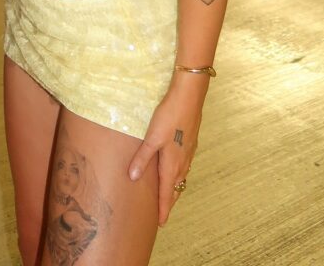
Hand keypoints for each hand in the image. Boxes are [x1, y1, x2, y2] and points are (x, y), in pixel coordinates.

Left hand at [127, 78, 205, 224]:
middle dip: (169, 202)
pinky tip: (174, 169)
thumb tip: (132, 178)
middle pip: (176, 189)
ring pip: (181, 177)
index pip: (167, 194)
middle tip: (162, 213)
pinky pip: (185, 166)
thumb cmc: (169, 117)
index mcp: (173, 165)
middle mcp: (183, 163)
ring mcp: (189, 153)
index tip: (161, 224)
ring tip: (167, 195)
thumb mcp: (152, 138)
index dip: (164, 210)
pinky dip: (179, 175)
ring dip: (174, 189)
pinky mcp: (191, 143)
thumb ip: (142, 158)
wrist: (189, 98)